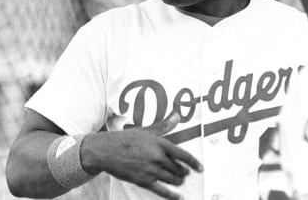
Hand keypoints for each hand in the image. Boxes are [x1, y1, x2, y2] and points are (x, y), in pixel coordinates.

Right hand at [81, 111, 202, 199]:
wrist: (107, 151)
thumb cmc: (125, 139)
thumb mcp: (145, 130)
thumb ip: (163, 126)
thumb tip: (177, 116)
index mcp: (159, 143)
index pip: (182, 154)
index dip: (193, 162)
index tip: (200, 167)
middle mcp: (157, 157)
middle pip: (178, 169)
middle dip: (183, 172)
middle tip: (185, 173)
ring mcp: (150, 170)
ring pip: (172, 179)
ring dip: (178, 181)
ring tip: (179, 180)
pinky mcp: (143, 180)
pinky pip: (162, 190)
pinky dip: (172, 195)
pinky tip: (178, 196)